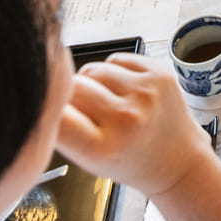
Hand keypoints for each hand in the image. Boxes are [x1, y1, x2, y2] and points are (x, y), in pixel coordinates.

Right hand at [57, 54, 212, 196]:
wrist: (178, 160)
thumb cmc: (130, 160)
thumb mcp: (88, 161)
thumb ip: (63, 130)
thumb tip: (42, 93)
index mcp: (102, 149)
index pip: (56, 115)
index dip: (48, 109)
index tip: (50, 111)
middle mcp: (126, 118)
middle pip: (73, 85)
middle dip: (71, 95)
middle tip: (84, 111)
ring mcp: (146, 92)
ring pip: (93, 68)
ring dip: (93, 82)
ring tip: (107, 103)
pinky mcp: (160, 73)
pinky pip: (117, 59)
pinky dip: (114, 71)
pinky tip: (124, 91)